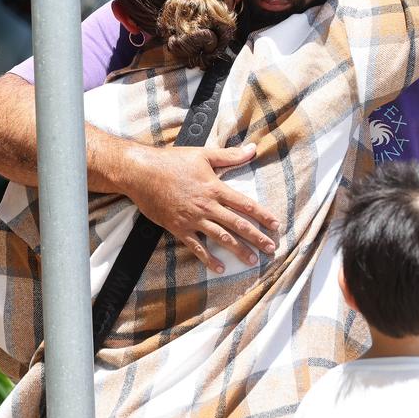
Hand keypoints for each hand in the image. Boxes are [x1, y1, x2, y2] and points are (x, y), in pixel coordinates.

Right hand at [123, 142, 279, 271]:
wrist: (142, 173)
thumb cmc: (172, 161)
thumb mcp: (203, 155)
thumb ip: (230, 155)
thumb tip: (253, 149)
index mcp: (215, 188)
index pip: (245, 204)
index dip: (262, 215)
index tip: (276, 225)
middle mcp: (208, 206)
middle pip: (238, 224)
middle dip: (257, 237)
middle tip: (271, 248)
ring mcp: (193, 219)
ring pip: (221, 238)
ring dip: (239, 250)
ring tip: (253, 260)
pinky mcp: (179, 228)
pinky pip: (197, 247)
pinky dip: (209, 259)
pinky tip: (220, 268)